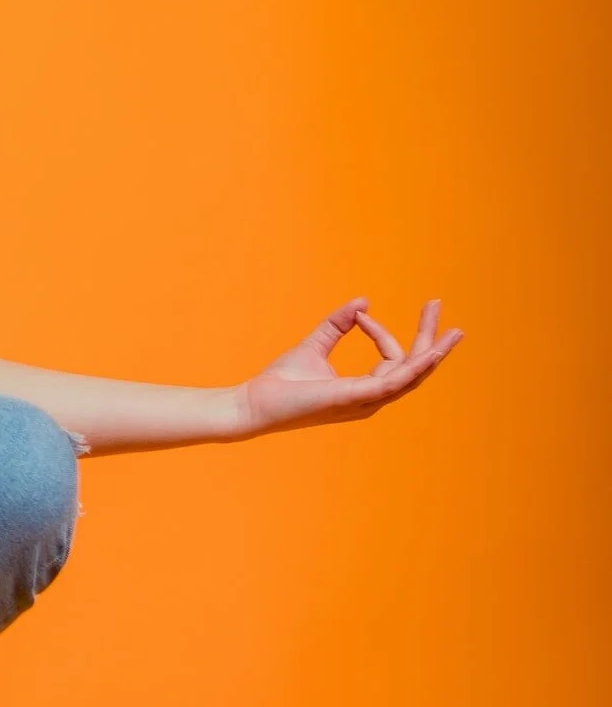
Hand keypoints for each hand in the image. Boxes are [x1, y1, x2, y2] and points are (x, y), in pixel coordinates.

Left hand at [239, 297, 461, 436]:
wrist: (255, 403)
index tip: (359, 315)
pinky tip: (430, 352)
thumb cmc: (281, 383)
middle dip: (430, 339)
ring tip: (452, 330)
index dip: (381, 333)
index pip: (391, 359)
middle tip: (437, 305)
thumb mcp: (315, 345)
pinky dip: (414, 367)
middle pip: (413, 369)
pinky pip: (394, 383)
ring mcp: (364, 401)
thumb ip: (338, 325)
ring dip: (433, 352)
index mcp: (364, 390)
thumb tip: (362, 302)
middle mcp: (370, 399)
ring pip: (411, 377)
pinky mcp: (354, 398)